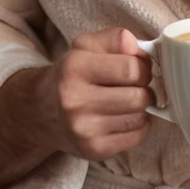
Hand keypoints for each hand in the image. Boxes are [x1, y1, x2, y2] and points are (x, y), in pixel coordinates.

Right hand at [42, 27, 155, 161]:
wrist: (43, 112)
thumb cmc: (73, 74)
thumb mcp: (86, 45)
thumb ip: (115, 38)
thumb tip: (139, 49)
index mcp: (74, 68)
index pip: (130, 68)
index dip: (144, 66)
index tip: (140, 67)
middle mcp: (75, 101)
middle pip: (138, 97)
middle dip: (146, 88)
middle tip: (139, 84)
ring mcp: (84, 130)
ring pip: (139, 117)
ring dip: (143, 107)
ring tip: (131, 99)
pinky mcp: (93, 150)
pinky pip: (136, 136)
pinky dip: (139, 125)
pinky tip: (126, 116)